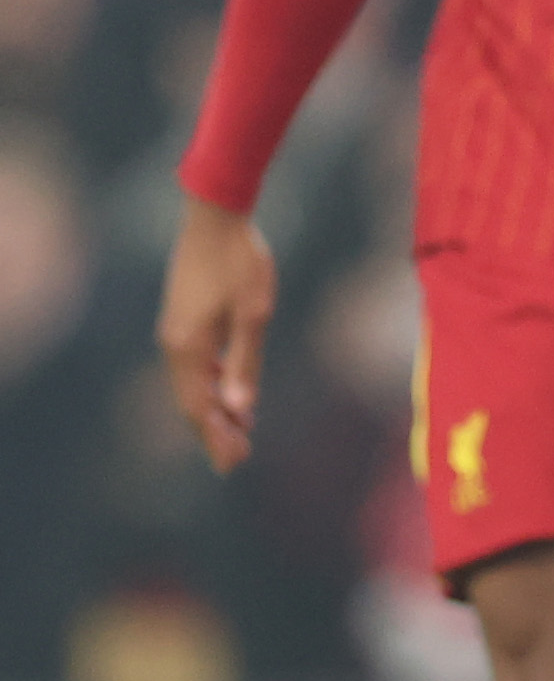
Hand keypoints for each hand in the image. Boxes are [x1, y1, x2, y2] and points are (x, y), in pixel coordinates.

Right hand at [156, 197, 276, 471]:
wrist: (215, 216)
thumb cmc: (240, 262)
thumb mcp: (253, 313)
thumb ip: (244, 363)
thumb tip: (238, 411)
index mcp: (188, 348)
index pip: (200, 407)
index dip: (217, 438)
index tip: (234, 464)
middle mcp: (174, 345)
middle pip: (191, 401)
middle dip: (213, 432)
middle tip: (236, 461)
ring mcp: (175, 331)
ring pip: (191, 383)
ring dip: (213, 409)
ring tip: (239, 432)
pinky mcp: (182, 318)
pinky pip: (193, 364)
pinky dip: (210, 383)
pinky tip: (230, 390)